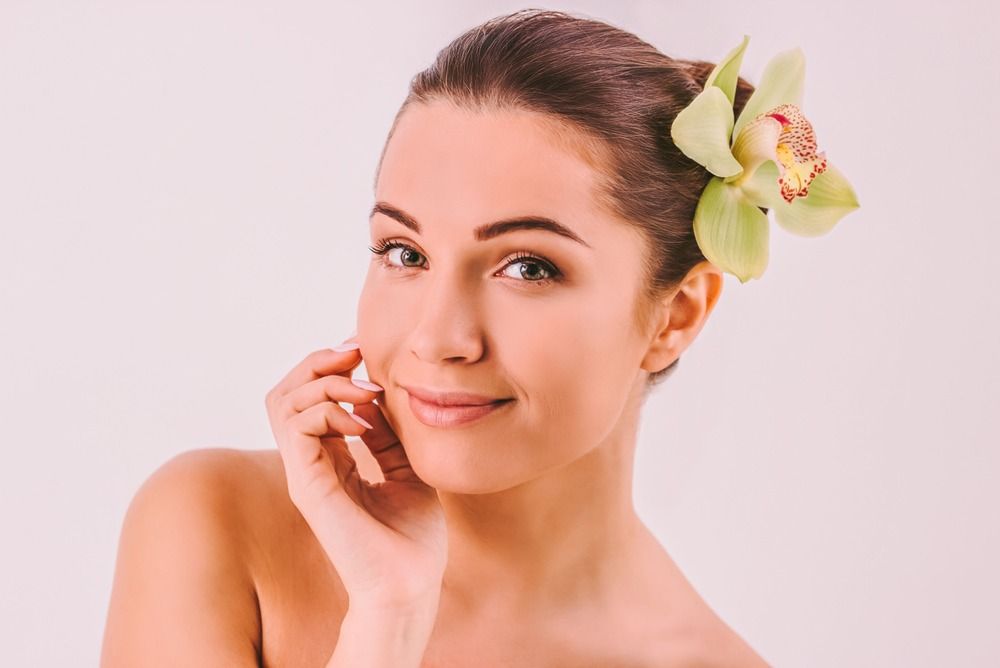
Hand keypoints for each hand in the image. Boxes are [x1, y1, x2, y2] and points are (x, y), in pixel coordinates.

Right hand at [264, 337, 446, 609]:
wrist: (411, 583)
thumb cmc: (413, 536)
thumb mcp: (406, 467)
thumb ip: (387, 432)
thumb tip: (375, 392)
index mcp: (331, 459)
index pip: (309, 398)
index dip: (332, 366)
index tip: (365, 352)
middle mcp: (311, 463)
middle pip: (285, 392)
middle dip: (319, 362)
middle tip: (356, 354)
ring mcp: (305, 474)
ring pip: (283, 402)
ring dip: (325, 382)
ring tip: (365, 392)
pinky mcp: (308, 486)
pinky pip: (297, 427)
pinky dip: (328, 410)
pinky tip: (362, 423)